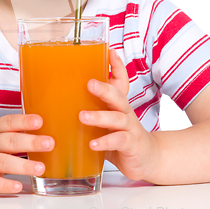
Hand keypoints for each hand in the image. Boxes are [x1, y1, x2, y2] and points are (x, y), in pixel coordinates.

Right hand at [0, 114, 54, 193]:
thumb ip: (12, 131)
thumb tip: (42, 130)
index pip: (9, 122)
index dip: (24, 120)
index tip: (40, 120)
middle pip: (11, 142)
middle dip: (31, 142)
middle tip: (50, 143)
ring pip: (4, 163)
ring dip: (23, 166)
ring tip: (40, 168)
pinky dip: (4, 185)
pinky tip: (17, 186)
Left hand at [79, 49, 156, 180]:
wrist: (146, 157)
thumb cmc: (121, 134)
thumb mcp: (107, 118)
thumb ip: (91, 108)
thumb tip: (62, 97)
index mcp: (117, 103)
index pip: (120, 80)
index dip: (117, 65)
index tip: (110, 51)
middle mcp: (125, 111)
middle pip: (117, 95)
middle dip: (104, 88)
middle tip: (89, 83)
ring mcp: (130, 128)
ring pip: (117, 118)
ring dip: (99, 117)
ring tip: (83, 117)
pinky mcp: (131, 144)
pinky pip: (119, 141)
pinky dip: (105, 142)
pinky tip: (93, 144)